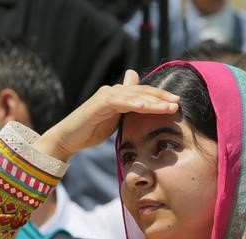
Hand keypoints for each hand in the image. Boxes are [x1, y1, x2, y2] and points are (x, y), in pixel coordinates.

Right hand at [32, 70, 179, 160]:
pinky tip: (144, 106)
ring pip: (133, 95)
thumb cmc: (91, 132)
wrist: (68, 139)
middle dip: (161, 97)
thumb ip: (128, 113)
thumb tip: (142, 106)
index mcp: (119, 96)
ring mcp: (105, 96)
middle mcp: (113, 92)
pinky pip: (118, 101)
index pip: (144, 94)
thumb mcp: (115, 123)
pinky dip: (132, 103)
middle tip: (177, 103)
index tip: (176, 103)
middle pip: (141, 92)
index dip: (160, 97)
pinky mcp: (98, 104)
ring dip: (152, 101)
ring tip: (168, 106)